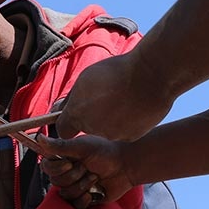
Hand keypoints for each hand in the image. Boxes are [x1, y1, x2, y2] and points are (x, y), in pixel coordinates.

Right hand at [37, 135, 134, 208]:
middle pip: (56, 182)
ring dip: (82, 185)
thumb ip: (61, 146)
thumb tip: (39, 137)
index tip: (69, 163)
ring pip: (66, 194)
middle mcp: (68, 173)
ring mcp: (76, 186)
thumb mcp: (82, 146)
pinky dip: (85, 199)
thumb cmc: (105, 151)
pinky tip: (95, 191)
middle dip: (73, 176)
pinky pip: (76, 205)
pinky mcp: (86, 199)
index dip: (56, 168)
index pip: (47, 167)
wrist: (126, 165)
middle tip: (87, 168)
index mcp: (65, 159)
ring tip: (95, 177)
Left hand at [55, 53, 173, 140]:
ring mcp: (113, 134)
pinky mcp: (131, 136)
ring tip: (124, 99)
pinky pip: (126, 131)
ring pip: (108, 130)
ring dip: (113, 119)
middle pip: (89, 127)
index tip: (76, 114)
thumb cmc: (116, 72)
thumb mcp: (86, 79)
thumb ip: (71, 98)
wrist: (150, 74)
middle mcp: (93, 129)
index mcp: (77, 114)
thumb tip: (59, 109)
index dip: (69, 122)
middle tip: (107, 99)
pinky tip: (135, 107)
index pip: (63, 130)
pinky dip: (129, 122)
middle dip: (94, 116)